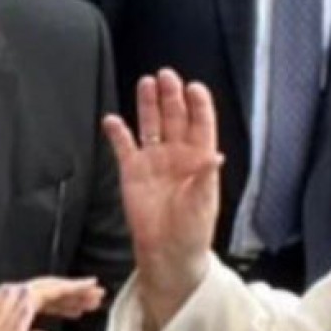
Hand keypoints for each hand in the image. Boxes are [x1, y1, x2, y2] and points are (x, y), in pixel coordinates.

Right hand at [102, 71, 223, 330]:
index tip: (194, 87)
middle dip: (171, 96)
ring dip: (148, 105)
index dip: (198, 105)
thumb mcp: (204, 204)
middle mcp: (176, 155)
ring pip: (150, 124)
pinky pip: (123, 146)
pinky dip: (118, 133)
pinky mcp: (131, 172)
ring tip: (146, 84)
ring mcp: (153, 161)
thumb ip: (206, 176)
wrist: (167, 254)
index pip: (201, 124)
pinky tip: (113, 120)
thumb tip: (217, 155)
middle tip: (166, 76)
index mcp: (199, 160)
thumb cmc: (192, 232)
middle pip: (174, 117)